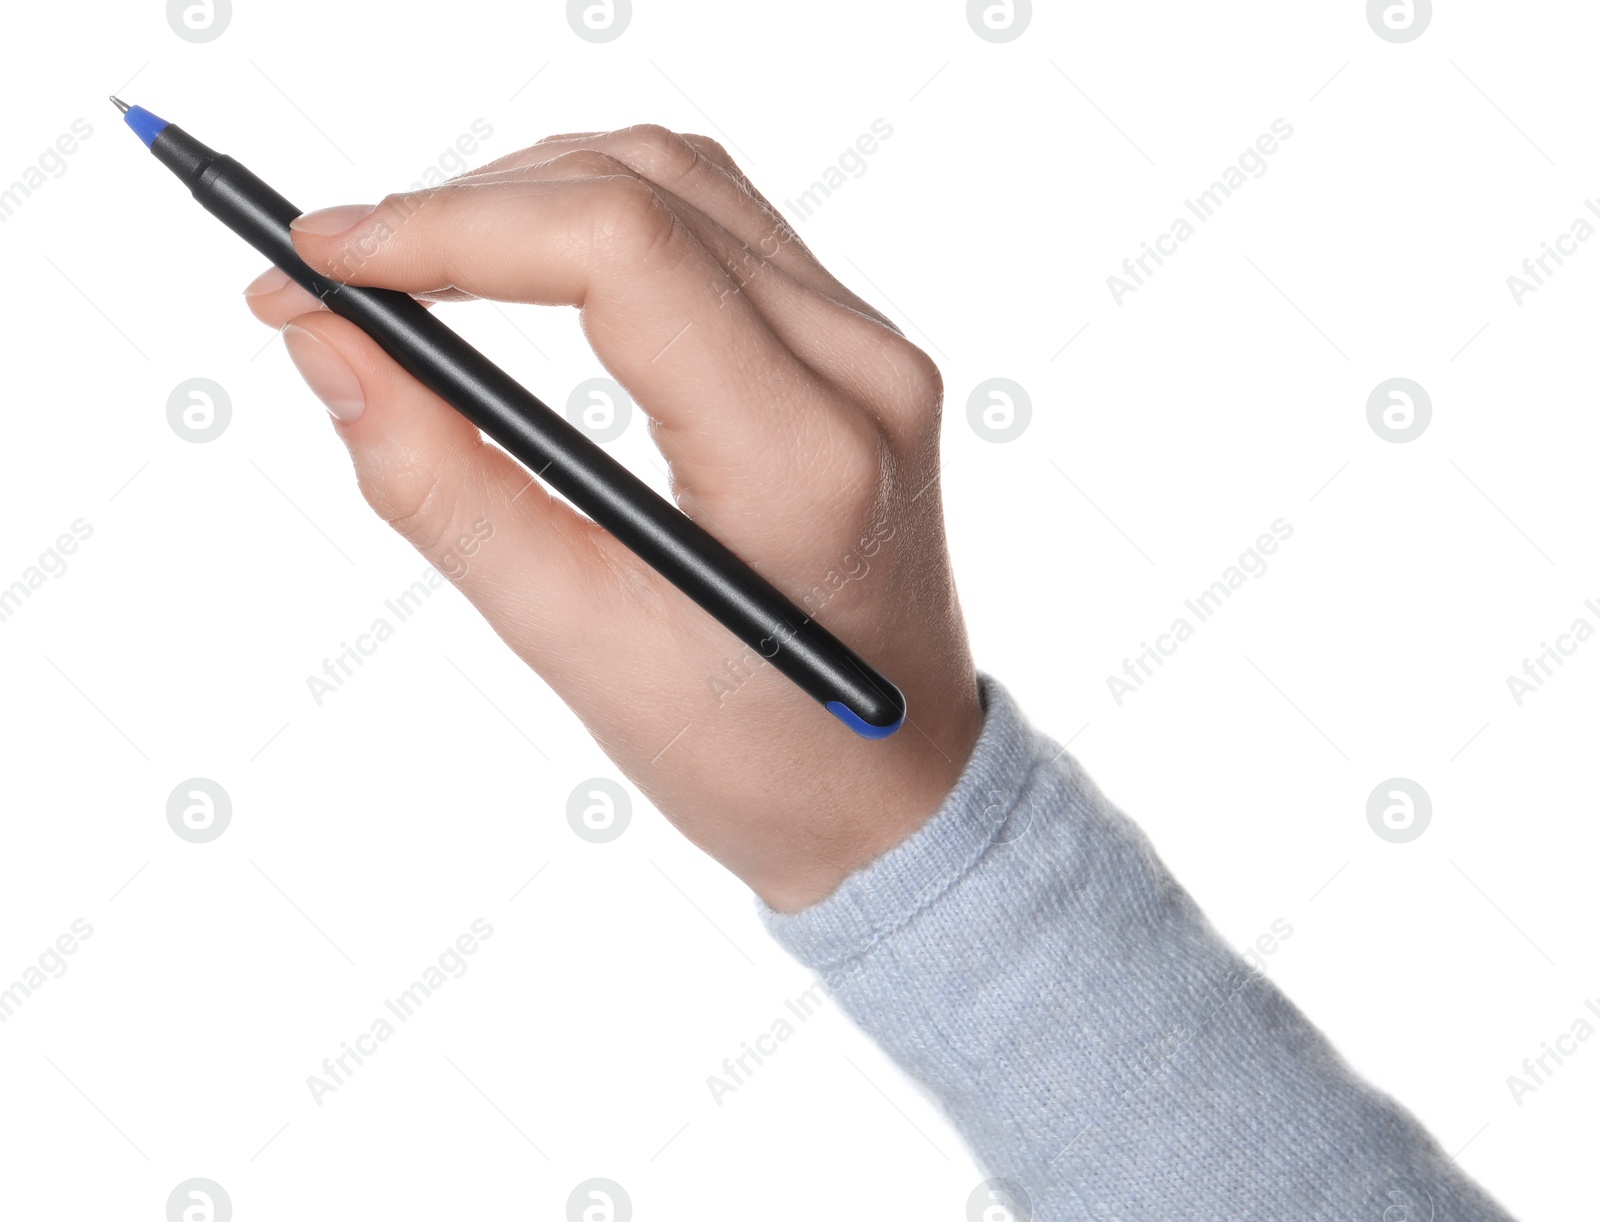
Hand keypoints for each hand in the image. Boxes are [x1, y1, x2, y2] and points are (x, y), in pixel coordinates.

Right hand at [243, 124, 981, 911]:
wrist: (890, 789)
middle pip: (642, 190)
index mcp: (802, 462)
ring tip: (416, 268)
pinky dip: (599, 217)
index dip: (450, 227)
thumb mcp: (578, 643)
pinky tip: (523, 264)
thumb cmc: (754, 754)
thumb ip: (443, 490)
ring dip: (528, 192)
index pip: (620, 252)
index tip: (321, 260)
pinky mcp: (854, 346)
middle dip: (464, 205)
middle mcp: (861, 373)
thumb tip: (327, 344)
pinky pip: (717, 222)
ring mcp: (871, 348)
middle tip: (336, 273)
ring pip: (678, 179)